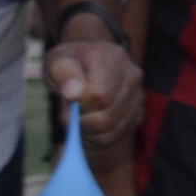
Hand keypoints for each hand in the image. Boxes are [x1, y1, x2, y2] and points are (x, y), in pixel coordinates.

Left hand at [42, 38, 143, 156]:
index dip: (79, 105)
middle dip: (82, 121)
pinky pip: (116, 137)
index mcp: (114, 58)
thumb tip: (74, 93)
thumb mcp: (57, 61)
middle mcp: (132, 76)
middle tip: (69, 112)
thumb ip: (63, 73)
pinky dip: (96, 137)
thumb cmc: (68, 65)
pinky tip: (88, 123)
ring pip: (111, 132)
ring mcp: (138, 96)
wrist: (81, 68)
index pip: (100, 97)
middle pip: (107, 118)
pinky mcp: (137, 114)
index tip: (68, 99)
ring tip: (77, 117)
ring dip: (88, 132)